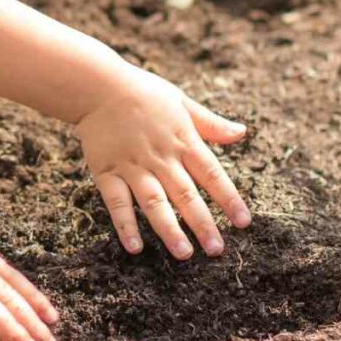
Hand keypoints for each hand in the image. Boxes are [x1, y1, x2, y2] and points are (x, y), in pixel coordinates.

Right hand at [76, 64, 250, 258]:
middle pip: (186, 195)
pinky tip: (135, 246)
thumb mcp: (181, 101)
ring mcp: (132, 166)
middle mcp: (160, 157)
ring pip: (154, 203)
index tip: (244, 222)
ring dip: (169, 229)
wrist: (97, 86)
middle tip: (217, 250)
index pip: (212, 174)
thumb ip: (210, 123)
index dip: (229, 199)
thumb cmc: (141, 92)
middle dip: (203, 224)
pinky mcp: (106, 172)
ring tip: (184, 254)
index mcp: (182, 140)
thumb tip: (241, 134)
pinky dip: (125, 225)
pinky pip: (117, 203)